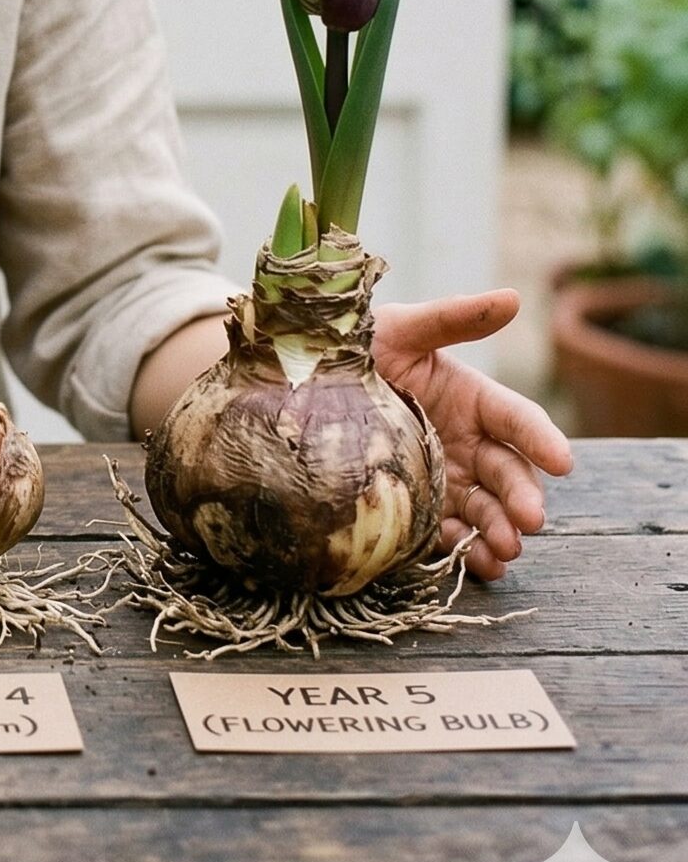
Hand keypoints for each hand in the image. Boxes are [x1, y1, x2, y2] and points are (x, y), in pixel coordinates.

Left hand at [372, 288, 574, 582]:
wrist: (298, 383)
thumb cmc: (352, 347)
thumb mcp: (399, 329)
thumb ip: (452, 317)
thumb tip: (513, 298)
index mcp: (470, 398)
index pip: (518, 420)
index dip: (542, 439)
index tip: (563, 461)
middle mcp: (467, 441)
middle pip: (509, 471)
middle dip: (523, 495)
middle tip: (529, 518)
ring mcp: (447, 477)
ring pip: (488, 507)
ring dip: (501, 529)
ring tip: (506, 548)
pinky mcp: (422, 506)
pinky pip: (453, 531)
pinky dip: (471, 549)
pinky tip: (480, 562)